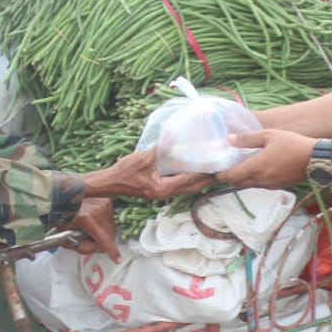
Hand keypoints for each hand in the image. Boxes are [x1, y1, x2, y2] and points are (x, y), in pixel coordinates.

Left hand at [67, 198, 120, 260]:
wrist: (63, 196)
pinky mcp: (107, 201)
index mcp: (87, 219)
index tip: (117, 259)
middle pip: (109, 236)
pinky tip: (93, 221)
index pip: (103, 239)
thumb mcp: (65, 232)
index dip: (111, 251)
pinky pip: (110, 219)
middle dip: (101, 243)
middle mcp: (99, 211)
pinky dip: (104, 223)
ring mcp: (104, 205)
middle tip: (88, 242)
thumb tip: (93, 249)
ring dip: (103, 233)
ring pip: (111, 228)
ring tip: (89, 229)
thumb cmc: (60, 213)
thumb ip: (79, 245)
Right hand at [83, 148, 213, 199]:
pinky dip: (189, 179)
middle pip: (193, 188)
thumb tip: (174, 136)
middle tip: (221, 169)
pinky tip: (194, 171)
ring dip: (200, 181)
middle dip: (207, 179)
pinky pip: (180, 186)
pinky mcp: (160, 191)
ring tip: (212, 170)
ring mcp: (163, 194)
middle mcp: (166, 194)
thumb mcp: (144, 158)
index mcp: (163, 188)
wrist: (110, 183)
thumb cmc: (125, 172)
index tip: (216, 164)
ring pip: (188, 189)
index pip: (189, 180)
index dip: (203, 172)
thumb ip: (161, 149)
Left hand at [220, 129, 314, 188]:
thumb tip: (229, 139)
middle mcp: (260, 179)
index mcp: (256, 167)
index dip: (221, 174)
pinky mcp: (277, 186)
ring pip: (248, 185)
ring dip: (242, 179)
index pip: (231, 176)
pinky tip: (256, 169)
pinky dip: (253, 179)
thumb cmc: (292, 144)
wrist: (316, 159)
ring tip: (239, 167)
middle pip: (237, 183)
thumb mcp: (269, 135)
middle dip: (229, 178)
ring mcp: (269, 185)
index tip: (215, 170)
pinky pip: (260, 185)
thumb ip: (248, 139)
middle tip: (225, 168)